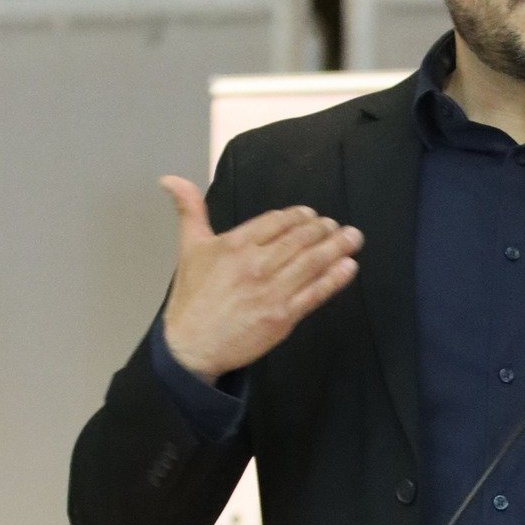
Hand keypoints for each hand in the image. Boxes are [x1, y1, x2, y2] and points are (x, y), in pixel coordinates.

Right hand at [157, 176, 363, 381]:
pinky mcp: (283, 316)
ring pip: (312, 262)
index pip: (277, 221)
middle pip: (300, 239)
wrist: (192, 346)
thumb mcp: (189, 248)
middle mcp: (258, 263)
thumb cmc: (191, 298)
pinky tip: (349, 266)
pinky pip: (315, 292)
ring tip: (353, 238)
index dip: (299, 216)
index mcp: (236, 244)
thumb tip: (170, 178)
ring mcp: (273, 290)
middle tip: (337, 226)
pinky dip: (335, 278)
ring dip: (337, 247)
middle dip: (324, 229)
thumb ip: (189, 210)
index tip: (311, 215)